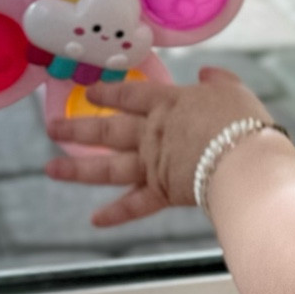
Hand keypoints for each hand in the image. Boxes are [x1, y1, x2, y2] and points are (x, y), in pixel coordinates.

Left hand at [45, 68, 273, 227]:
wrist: (244, 159)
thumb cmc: (243, 122)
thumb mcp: (235, 92)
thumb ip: (220, 82)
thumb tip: (209, 73)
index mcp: (169, 104)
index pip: (130, 96)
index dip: (108, 94)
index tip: (89, 94)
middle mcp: (152, 133)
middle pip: (107, 129)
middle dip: (77, 128)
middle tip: (52, 129)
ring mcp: (153, 164)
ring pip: (108, 167)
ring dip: (77, 170)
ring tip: (50, 170)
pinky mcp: (163, 192)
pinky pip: (135, 205)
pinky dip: (115, 214)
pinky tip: (94, 220)